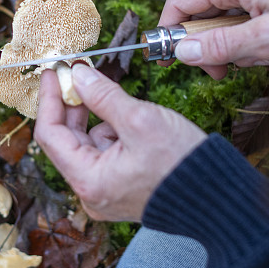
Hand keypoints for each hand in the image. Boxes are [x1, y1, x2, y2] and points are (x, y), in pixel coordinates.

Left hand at [34, 65, 206, 221]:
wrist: (218, 196)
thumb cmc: (182, 162)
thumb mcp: (140, 119)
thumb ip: (103, 96)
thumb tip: (78, 74)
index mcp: (89, 181)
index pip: (50, 134)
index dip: (50, 99)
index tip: (54, 71)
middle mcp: (91, 192)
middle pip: (67, 140)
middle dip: (75, 105)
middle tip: (81, 73)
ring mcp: (105, 193)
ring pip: (88, 144)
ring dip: (98, 118)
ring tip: (123, 105)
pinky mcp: (120, 189)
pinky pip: (105, 153)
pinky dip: (113, 132)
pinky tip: (136, 125)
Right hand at [160, 0, 268, 78]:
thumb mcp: (268, 40)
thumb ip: (222, 47)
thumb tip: (182, 52)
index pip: (180, 1)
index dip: (168, 30)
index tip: (169, 58)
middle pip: (199, 10)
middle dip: (207, 44)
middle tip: (222, 71)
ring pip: (221, 15)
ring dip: (231, 43)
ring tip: (259, 57)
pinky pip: (241, 12)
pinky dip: (246, 33)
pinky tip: (268, 46)